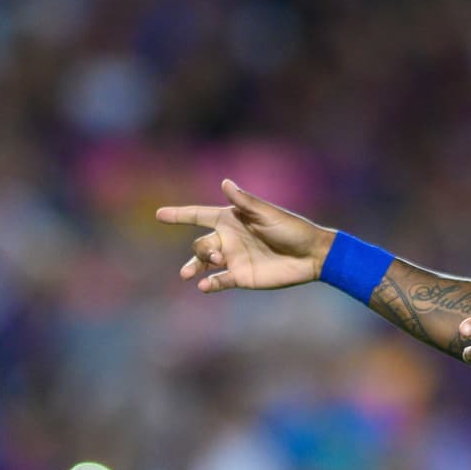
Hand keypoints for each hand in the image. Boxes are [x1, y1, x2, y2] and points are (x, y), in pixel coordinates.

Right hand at [156, 179, 335, 291]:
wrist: (311, 255)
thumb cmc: (292, 229)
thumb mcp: (268, 214)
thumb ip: (245, 202)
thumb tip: (225, 182)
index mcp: (232, 219)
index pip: (199, 215)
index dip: (179, 214)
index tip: (159, 215)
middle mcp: (228, 238)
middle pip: (200, 244)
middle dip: (200, 250)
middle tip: (216, 255)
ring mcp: (233, 259)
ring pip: (203, 262)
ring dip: (195, 266)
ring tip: (188, 274)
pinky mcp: (241, 277)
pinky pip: (219, 281)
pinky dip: (210, 284)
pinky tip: (205, 287)